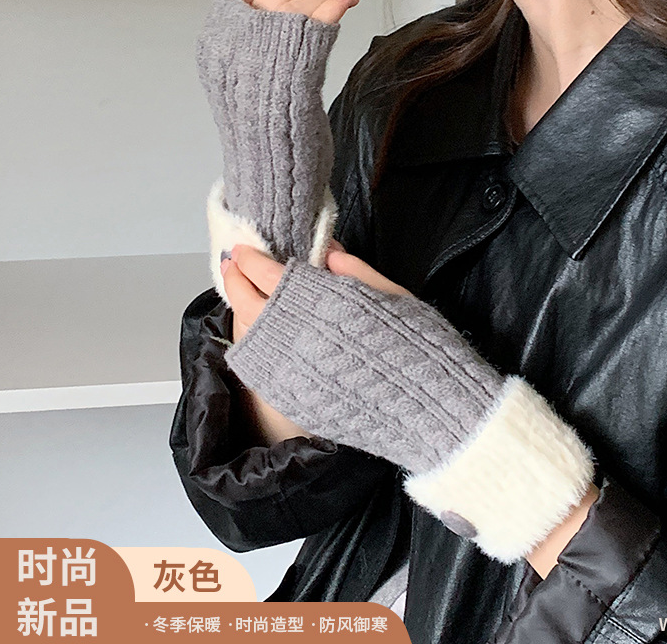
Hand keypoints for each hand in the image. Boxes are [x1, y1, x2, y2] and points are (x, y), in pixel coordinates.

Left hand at [220, 252, 594, 564]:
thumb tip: (325, 250)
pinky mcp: (294, 400)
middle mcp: (301, 335)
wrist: (435, 416)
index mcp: (328, 303)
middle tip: (231, 265)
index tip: (246, 249)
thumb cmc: (425, 350)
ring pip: (247, 334)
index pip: (274, 274)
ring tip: (238, 293)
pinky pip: (256, 369)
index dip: (254, 258)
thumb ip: (356, 271)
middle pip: (250, 301)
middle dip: (235, 279)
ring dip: (238, 309)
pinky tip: (253, 335)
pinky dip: (248, 346)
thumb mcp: (398, 298)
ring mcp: (292, 371)